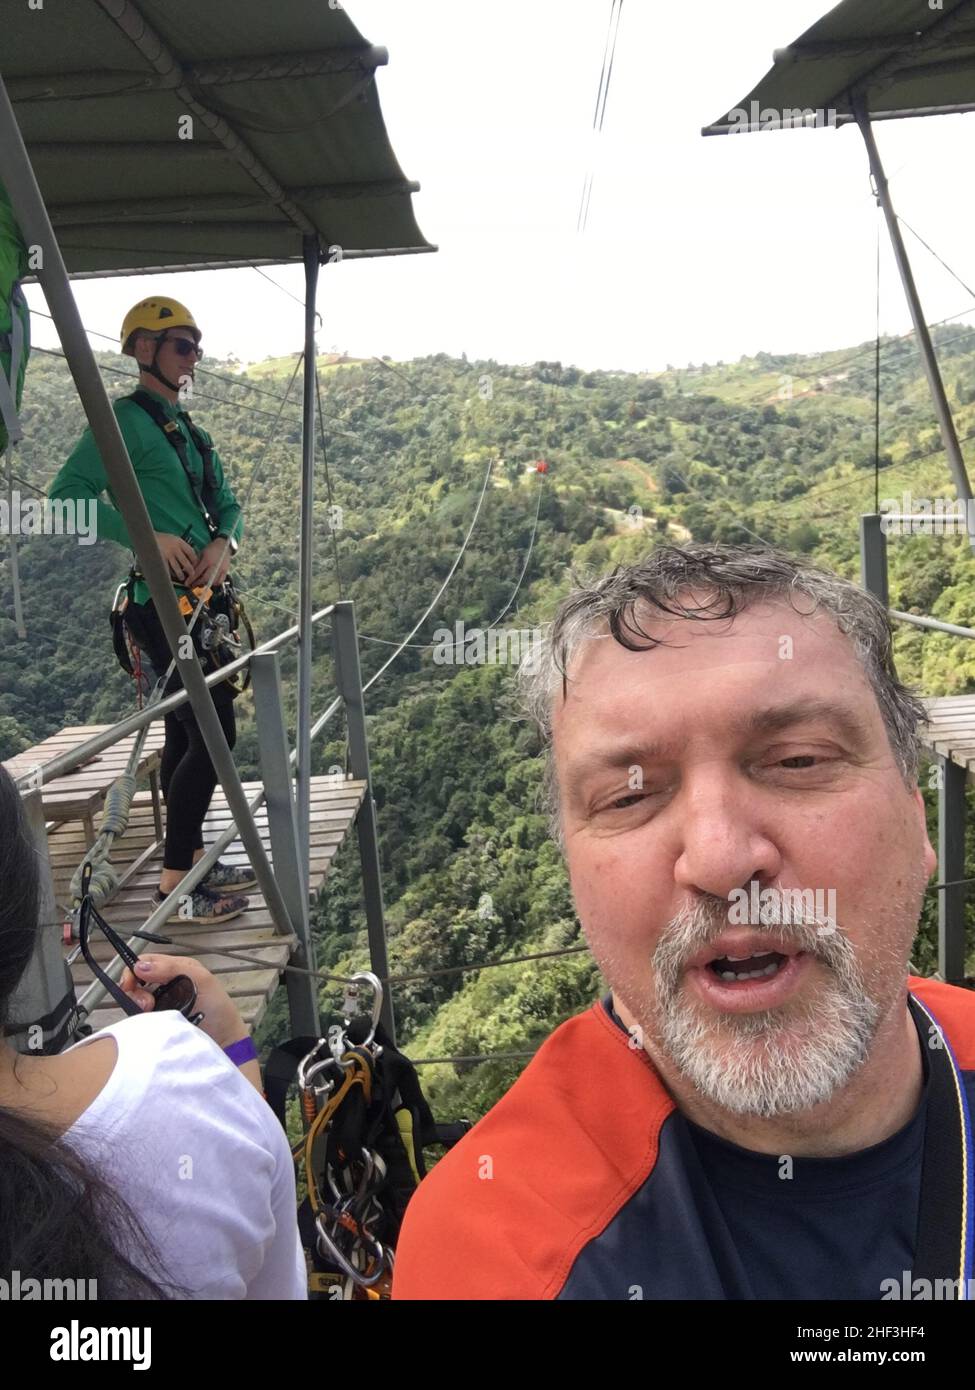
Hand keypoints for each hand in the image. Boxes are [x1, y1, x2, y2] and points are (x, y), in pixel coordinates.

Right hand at [120, 952, 246, 1049]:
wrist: (223, 1042)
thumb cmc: (218, 1009)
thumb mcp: (201, 980)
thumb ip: (172, 968)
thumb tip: (139, 966)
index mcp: (177, 969)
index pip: (146, 962)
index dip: (134, 970)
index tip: (131, 984)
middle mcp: (165, 984)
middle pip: (137, 981)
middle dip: (135, 990)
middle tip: (146, 1004)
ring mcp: (160, 1004)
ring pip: (136, 999)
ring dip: (138, 1004)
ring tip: (149, 1011)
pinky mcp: (157, 1022)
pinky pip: (140, 1017)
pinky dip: (141, 1018)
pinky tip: (150, 1021)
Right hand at [155, 531, 197, 583]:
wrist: (148, 536)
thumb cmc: (162, 538)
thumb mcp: (174, 539)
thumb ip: (182, 547)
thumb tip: (190, 557)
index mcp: (180, 542)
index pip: (191, 552)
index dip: (195, 560)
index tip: (195, 565)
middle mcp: (175, 548)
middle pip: (185, 561)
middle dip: (190, 570)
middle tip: (192, 575)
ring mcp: (167, 554)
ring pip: (177, 567)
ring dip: (180, 574)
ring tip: (182, 578)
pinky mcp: (161, 559)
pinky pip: (166, 569)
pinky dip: (169, 574)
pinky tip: (171, 577)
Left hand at [186, 537, 231, 587]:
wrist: (224, 545)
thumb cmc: (212, 549)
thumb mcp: (202, 553)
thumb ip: (196, 563)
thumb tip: (189, 571)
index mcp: (207, 560)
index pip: (197, 572)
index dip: (191, 579)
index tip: (186, 583)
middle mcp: (214, 565)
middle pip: (205, 579)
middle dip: (197, 583)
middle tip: (192, 585)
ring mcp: (221, 569)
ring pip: (212, 581)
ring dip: (205, 584)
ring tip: (200, 584)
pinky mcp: (225, 571)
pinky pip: (220, 581)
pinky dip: (214, 584)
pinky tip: (210, 583)